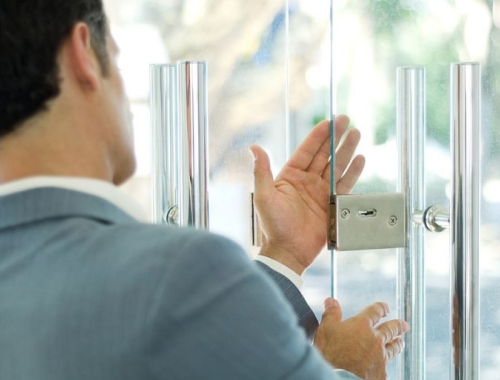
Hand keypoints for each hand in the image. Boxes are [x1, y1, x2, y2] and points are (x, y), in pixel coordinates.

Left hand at [250, 116, 364, 273]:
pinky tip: (360, 159)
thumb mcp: (264, 197)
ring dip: (346, 150)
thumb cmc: (272, 226)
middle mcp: (306, 181)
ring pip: (336, 166)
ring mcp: (320, 193)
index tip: (328, 122)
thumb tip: (254, 147)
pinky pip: (345, 185)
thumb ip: (262, 171)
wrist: (288, 252)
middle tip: (346, 120)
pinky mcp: (332, 205)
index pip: (306, 151)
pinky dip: (353, 172)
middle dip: (335, 137)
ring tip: (357, 134)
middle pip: (324, 155)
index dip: (317, 136)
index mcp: (290, 176)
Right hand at [314, 298, 407, 379]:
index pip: (375, 311)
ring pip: (393, 348)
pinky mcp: (381, 374)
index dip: (381, 308)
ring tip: (400, 342)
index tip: (385, 308)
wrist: (337, 378)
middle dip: (397, 326)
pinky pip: (387, 367)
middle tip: (403, 325)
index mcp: (362, 325)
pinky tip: (385, 365)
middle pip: (391, 329)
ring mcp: (380, 357)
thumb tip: (331, 301)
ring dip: (397, 344)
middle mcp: (375, 339)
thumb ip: (331, 314)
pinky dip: (386, 364)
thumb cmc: (331, 353)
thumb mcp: (326, 330)